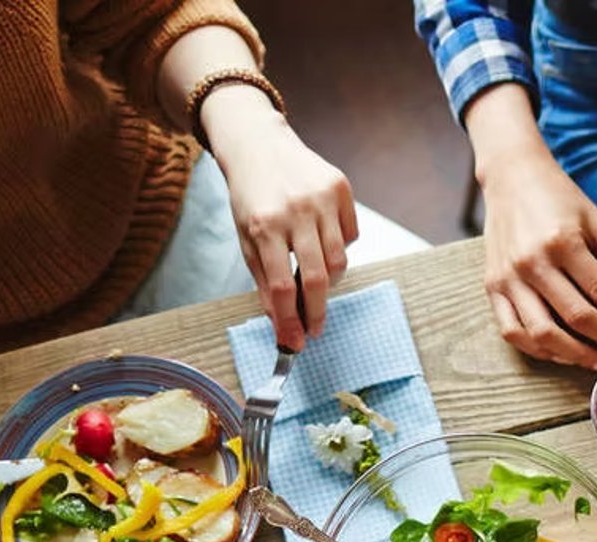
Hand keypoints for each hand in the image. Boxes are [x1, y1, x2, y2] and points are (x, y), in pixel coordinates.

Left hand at [204, 86, 358, 348]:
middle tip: (316, 328)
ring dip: (329, 278)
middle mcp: (295, 211)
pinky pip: (349, 234)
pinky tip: (321, 235)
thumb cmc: (250, 196)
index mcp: (263, 225)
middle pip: (315, 278)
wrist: (259, 144)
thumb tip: (283, 324)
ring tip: (315, 276)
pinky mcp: (341, 188)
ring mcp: (321, 198)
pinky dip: (338, 245)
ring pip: (339, 259)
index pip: (281, 287)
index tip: (296, 343)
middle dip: (317, 310)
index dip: (290, 320)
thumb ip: (264, 281)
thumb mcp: (246, 238)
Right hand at [479, 152, 596, 370]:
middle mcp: (532, 262)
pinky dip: (539, 349)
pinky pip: (513, 331)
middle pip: (577, 318)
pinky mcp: (492, 287)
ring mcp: (508, 278)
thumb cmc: (557, 198)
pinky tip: (563, 353)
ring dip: (577, 356)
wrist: (511, 177)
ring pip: (543, 334)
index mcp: (562, 242)